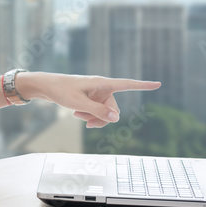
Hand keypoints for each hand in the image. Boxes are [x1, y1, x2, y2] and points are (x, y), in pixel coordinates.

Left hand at [21, 73, 160, 127]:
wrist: (46, 87)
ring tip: (77, 115)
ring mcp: (97, 93)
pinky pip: (98, 112)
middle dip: (102, 119)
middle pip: (114, 109)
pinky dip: (89, 115)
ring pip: (105, 113)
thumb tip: (117, 118)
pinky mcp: (92, 98)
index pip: (127, 84)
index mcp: (102, 83)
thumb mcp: (79, 103)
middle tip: (86, 123)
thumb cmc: (61, 91)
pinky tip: (77, 113)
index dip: (143, 85)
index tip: (158, 83)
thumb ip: (98, 111)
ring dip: (94, 118)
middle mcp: (103, 87)